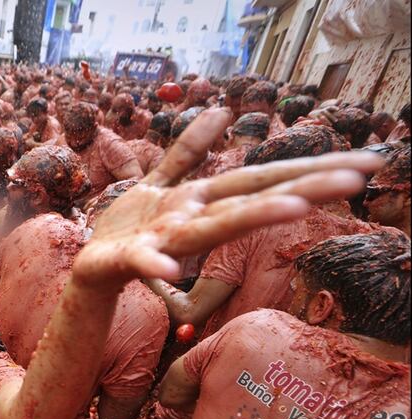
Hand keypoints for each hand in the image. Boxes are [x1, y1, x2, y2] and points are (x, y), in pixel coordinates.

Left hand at [76, 108, 382, 287]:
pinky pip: (141, 259)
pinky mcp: (127, 258)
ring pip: (210, 227)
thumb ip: (187, 150)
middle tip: (356, 180)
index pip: (262, 179)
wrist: (89, 267)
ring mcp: (162, 241)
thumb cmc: (130, 228)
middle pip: (251, 200)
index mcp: (200, 199)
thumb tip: (222, 111)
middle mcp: (191, 221)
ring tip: (292, 207)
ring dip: (249, 217)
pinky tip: (169, 270)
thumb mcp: (158, 181)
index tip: (366, 163)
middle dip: (302, 188)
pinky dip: (154, 263)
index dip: (310, 168)